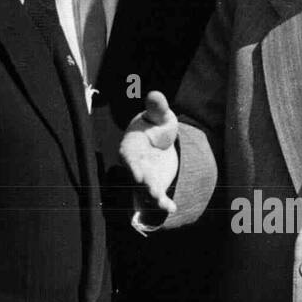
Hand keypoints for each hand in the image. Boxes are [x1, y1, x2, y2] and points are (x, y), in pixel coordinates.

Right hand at [119, 90, 178, 214]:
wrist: (160, 141)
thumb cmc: (156, 126)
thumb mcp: (160, 115)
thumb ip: (157, 108)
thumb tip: (155, 93)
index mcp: (131, 146)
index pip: (128, 156)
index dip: (132, 166)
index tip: (136, 175)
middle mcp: (134, 165)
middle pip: (137, 177)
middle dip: (144, 185)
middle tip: (153, 192)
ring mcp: (144, 177)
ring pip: (145, 190)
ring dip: (153, 197)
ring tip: (163, 203)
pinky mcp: (154, 186)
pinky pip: (157, 197)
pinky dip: (164, 204)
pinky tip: (173, 208)